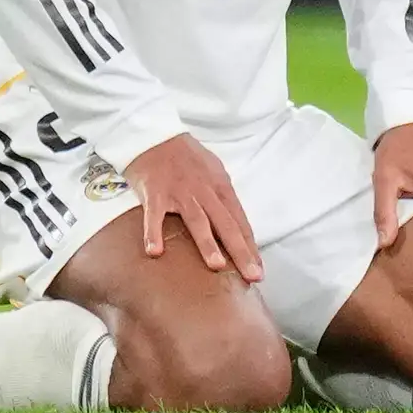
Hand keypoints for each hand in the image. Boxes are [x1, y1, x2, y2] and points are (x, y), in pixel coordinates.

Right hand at [128, 132, 260, 280]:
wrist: (154, 136)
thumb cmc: (185, 157)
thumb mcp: (212, 172)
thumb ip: (222, 197)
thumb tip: (235, 224)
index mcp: (220, 186)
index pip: (239, 221)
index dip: (250, 246)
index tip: (259, 270)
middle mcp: (204, 190)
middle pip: (226, 224)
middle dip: (240, 251)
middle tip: (252, 276)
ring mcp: (180, 192)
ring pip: (197, 220)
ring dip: (207, 243)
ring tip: (217, 266)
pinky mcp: (155, 192)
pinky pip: (155, 215)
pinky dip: (154, 232)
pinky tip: (154, 251)